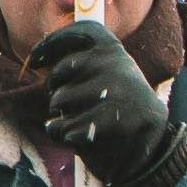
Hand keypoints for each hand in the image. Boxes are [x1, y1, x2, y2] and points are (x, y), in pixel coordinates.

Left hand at [33, 18, 186, 186]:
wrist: (152, 154)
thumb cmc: (121, 113)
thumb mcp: (112, 79)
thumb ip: (86, 63)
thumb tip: (42, 56)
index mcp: (116, 52)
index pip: (80, 32)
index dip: (52, 43)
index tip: (35, 60)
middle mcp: (114, 65)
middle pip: (59, 73)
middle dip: (56, 91)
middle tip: (72, 104)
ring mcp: (110, 93)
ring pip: (58, 101)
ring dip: (62, 116)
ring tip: (85, 122)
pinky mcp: (100, 122)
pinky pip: (59, 126)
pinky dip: (64, 136)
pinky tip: (84, 139)